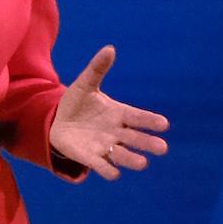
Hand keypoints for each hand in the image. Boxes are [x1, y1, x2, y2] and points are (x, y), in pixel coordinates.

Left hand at [49, 45, 169, 181]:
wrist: (58, 122)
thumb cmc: (77, 103)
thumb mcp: (85, 84)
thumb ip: (98, 69)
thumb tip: (110, 48)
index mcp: (119, 114)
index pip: (138, 117)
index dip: (150, 121)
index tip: (164, 124)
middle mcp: (116, 132)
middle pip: (136, 139)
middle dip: (148, 143)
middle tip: (162, 148)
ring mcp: (105, 146)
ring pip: (122, 155)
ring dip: (132, 160)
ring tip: (143, 163)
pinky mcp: (90, 157)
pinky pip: (101, 165)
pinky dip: (108, 170)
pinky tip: (114, 175)